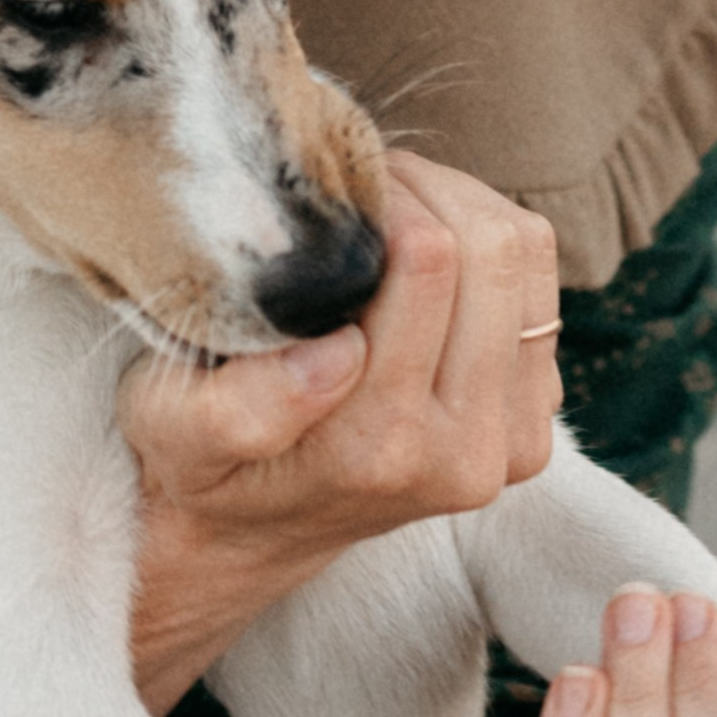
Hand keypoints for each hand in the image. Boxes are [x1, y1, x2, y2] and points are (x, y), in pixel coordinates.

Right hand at [123, 152, 561, 714]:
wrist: (254, 533)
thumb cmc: (203, 462)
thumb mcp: (175, 432)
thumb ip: (239, 408)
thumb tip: (340, 355)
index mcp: (378, 447)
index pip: (429, 261)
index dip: (386, 196)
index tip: (335, 187)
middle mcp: (462, 455)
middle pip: (493, 251)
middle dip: (430, 191)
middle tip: (364, 183)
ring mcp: (509, 448)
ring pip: (526, 260)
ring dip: (463, 208)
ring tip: (392, 211)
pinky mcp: (531, 430)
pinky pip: (542, 290)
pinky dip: (490, 248)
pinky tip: (426, 258)